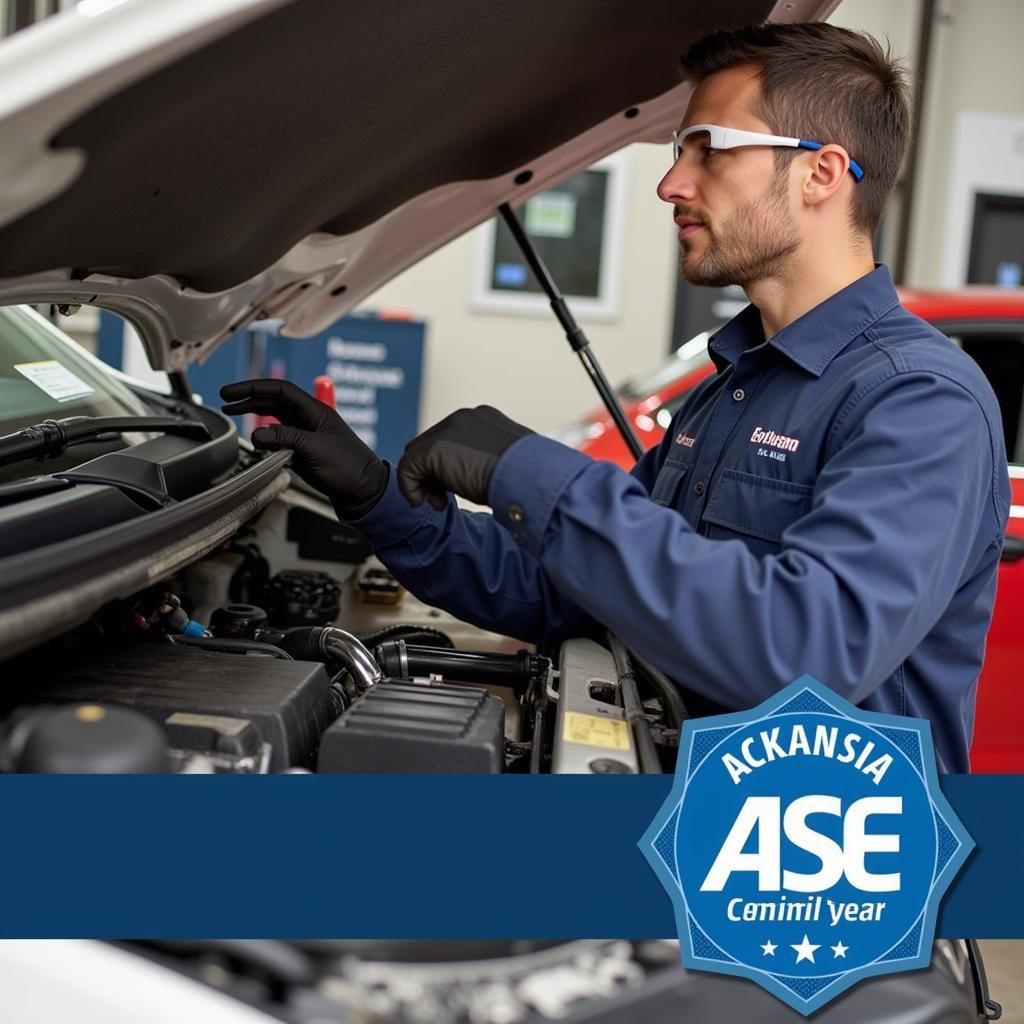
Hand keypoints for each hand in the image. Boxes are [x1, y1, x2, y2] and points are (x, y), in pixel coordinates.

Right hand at [220, 379, 387, 517]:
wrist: (363, 490)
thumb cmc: (349, 467)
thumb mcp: (314, 449)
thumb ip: (285, 438)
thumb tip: (256, 433)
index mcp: (315, 411)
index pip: (280, 390)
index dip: (253, 387)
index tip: (231, 392)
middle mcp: (308, 419)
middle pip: (273, 401)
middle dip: (249, 398)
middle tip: (225, 400)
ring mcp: (305, 435)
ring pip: (274, 419)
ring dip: (254, 415)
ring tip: (232, 413)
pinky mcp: (303, 451)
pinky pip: (278, 439)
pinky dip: (265, 438)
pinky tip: (255, 442)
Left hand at [397, 406, 532, 509]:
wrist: (531, 474)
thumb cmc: (529, 475)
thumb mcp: (509, 463)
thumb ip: (489, 461)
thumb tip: (479, 477)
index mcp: (481, 420)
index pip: (448, 440)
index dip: (446, 468)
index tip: (453, 491)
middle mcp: (463, 418)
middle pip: (429, 445)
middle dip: (432, 475)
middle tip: (442, 498)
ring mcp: (447, 430)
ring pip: (416, 456)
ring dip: (423, 483)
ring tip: (438, 503)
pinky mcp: (434, 448)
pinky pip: (408, 468)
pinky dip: (411, 489)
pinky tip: (426, 503)